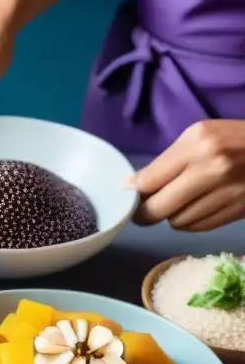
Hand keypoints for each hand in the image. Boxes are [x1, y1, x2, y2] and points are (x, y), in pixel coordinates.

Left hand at [128, 119, 244, 230]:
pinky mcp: (237, 211)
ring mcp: (227, 193)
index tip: (129, 195)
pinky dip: (191, 221)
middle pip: (159, 208)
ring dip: (173, 216)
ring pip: (177, 221)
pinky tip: (198, 207)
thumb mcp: (200, 135)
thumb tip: (131, 185)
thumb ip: (166, 161)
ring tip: (182, 201)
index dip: (134, 192)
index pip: (149, 180)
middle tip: (143, 212)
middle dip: (145, 214)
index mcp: (198, 144)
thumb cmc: (236, 138)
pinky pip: (198, 227)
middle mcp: (211, 170)